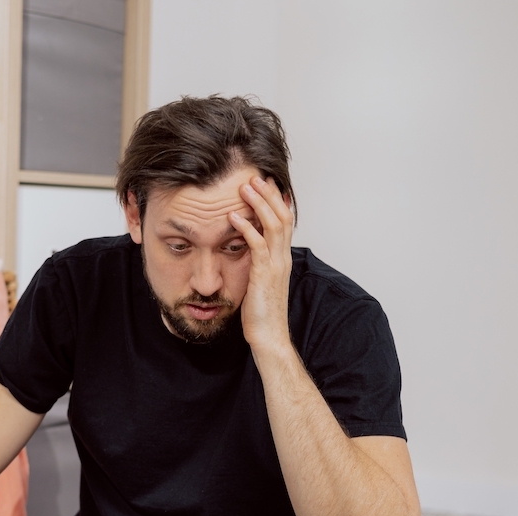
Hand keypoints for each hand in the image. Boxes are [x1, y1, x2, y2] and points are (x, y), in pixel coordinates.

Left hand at [230, 175, 294, 352]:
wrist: (269, 337)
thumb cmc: (261, 313)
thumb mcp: (259, 281)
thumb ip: (256, 263)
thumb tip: (245, 249)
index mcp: (282, 258)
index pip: (285, 221)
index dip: (276, 200)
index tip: (265, 183)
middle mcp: (283, 258)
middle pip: (282, 216)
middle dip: (269, 194)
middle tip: (255, 176)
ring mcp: (276, 265)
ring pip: (273, 225)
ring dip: (259, 204)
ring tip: (245, 188)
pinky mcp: (264, 275)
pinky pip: (257, 246)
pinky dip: (246, 229)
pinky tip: (233, 217)